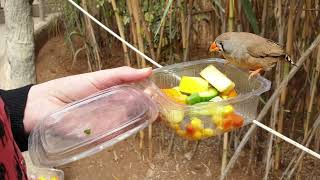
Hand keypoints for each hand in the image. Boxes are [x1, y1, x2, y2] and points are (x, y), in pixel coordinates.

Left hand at [24, 66, 151, 132]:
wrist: (43, 105)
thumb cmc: (70, 88)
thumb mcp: (99, 78)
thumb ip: (122, 75)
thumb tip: (148, 71)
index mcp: (114, 95)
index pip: (136, 97)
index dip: (149, 96)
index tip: (159, 95)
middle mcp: (113, 111)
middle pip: (134, 113)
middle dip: (145, 110)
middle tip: (153, 106)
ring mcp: (107, 125)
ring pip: (126, 124)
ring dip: (134, 120)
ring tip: (141, 114)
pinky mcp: (98, 137)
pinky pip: (113, 136)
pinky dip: (119, 132)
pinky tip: (123, 125)